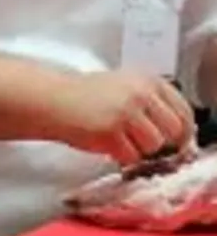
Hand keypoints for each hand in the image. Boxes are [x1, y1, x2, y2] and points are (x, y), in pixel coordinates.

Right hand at [47, 70, 195, 165]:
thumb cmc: (84, 96)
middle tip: (142, 142)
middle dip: (161, 141)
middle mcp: (140, 93)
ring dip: (138, 149)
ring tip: (118, 140)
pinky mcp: (111, 131)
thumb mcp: (124, 86)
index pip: (183, 109)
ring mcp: (126, 112)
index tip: (173, 138)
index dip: (180, 128)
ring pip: (153, 146)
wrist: (52, 100)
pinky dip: (120, 156)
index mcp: (147, 80)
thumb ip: (151, 101)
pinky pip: (131, 156)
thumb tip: (177, 131)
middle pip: (174, 130)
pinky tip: (106, 144)